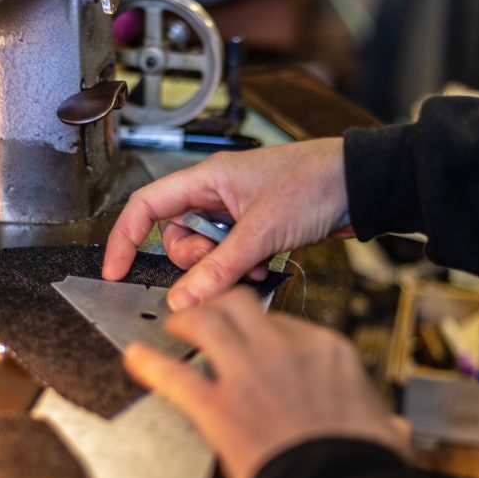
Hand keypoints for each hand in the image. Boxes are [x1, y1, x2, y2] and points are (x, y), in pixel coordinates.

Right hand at [103, 138, 352, 310]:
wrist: (362, 184)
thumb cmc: (315, 183)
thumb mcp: (261, 230)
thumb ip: (220, 267)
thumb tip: (183, 299)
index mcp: (207, 179)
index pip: (147, 206)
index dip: (126, 237)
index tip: (117, 270)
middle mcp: (216, 193)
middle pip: (177, 236)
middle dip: (194, 261)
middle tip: (221, 266)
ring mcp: (237, 212)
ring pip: (206, 251)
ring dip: (223, 268)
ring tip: (254, 265)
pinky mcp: (257, 228)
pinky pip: (232, 257)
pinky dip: (243, 268)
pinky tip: (266, 265)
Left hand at [124, 289, 412, 477]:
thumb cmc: (360, 465)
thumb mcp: (386, 434)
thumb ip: (385, 425)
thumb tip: (396, 432)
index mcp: (327, 351)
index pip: (286, 322)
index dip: (264, 328)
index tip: (255, 337)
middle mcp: (284, 349)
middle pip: (241, 304)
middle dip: (220, 304)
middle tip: (206, 312)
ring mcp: (247, 372)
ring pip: (206, 322)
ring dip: (185, 321)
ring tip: (173, 326)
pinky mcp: (217, 405)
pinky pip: (174, 374)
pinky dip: (150, 365)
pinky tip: (136, 358)